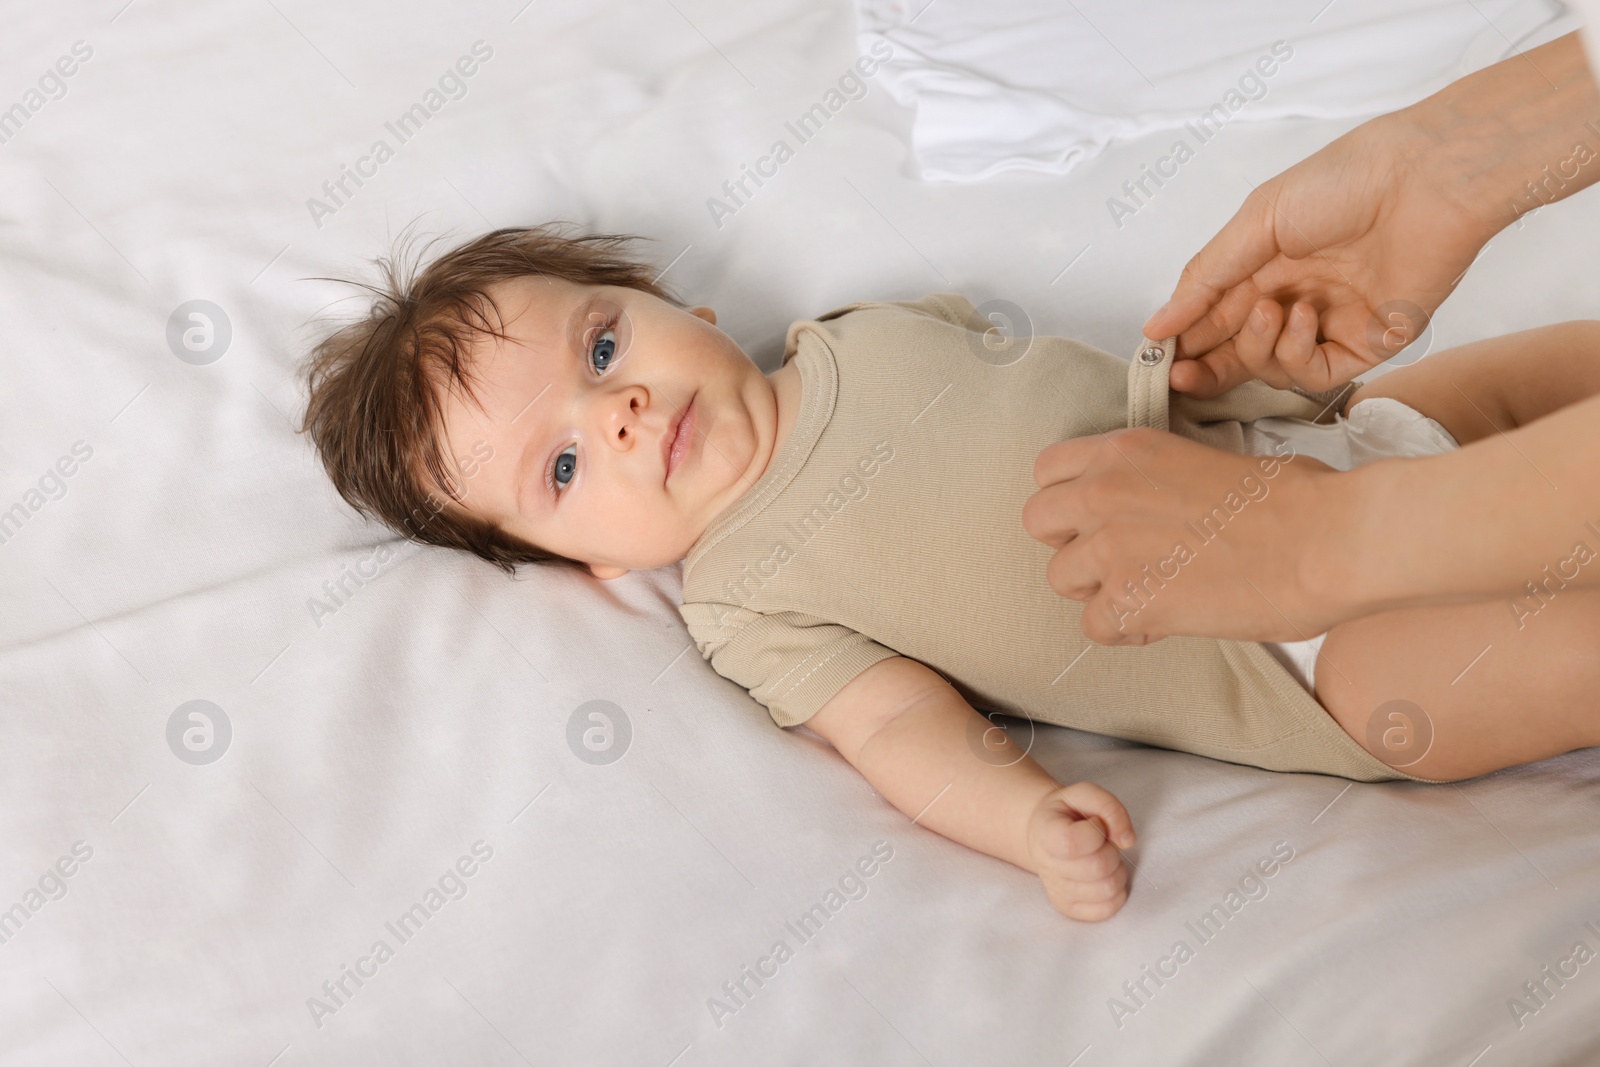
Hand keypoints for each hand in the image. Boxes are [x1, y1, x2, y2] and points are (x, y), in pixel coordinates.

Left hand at [1023, 426, 1356, 643]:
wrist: (1330, 540)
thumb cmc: (1296, 500)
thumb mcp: (1209, 458)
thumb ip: (1159, 480)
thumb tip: (1156, 505)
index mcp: (1126, 450)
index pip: (1048, 470)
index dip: (1070, 499)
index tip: (1099, 516)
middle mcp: (1104, 491)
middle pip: (1037, 522)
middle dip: (1072, 543)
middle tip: (1119, 558)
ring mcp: (1110, 548)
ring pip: (1060, 579)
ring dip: (1100, 590)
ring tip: (1152, 591)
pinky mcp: (1129, 601)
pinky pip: (1094, 626)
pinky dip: (1128, 630)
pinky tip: (1168, 620)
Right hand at [1027, 782, 1135, 921]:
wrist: (1044, 833)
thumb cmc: (1068, 814)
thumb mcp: (1085, 794)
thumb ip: (1109, 807)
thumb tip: (1127, 840)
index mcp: (1045, 833)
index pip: (1075, 841)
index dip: (1096, 830)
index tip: (1092, 823)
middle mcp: (1046, 865)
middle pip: (1098, 867)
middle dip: (1111, 851)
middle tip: (1102, 843)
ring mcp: (1057, 890)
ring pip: (1107, 889)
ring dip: (1116, 871)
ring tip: (1104, 859)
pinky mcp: (1068, 907)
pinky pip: (1106, 909)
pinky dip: (1116, 893)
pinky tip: (1105, 878)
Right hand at [1144, 108, 1498, 398]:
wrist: (1425, 180)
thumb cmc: (1346, 181)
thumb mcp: (1256, 220)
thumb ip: (1205, 278)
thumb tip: (1157, 324)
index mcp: (1267, 264)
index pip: (1214, 316)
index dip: (1184, 339)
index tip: (1156, 355)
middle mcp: (1296, 297)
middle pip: (1238, 352)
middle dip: (1206, 366)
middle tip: (1179, 373)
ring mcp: (1331, 325)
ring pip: (1271, 367)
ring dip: (1257, 346)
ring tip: (1268, 310)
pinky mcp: (1367, 345)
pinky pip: (1315, 374)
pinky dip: (1295, 354)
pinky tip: (1300, 318)